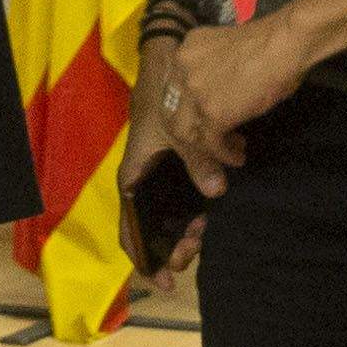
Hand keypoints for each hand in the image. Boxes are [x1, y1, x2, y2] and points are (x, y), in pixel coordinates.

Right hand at [116, 48, 209, 287]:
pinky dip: (198, 207)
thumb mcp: (179, 129)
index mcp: (133, 178)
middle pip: (153, 230)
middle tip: (195, 247)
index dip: (144, 259)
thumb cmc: (162, 97)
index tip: (165, 283)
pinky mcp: (181, 164)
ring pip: (171, 215)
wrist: (169, 63)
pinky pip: (186, 196)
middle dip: (173, 246)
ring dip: (187, 229)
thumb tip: (216, 192)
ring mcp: (163, 175)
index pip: (130, 230)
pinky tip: (214, 208)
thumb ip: (199, 161)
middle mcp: (145, 182)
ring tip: (204, 229)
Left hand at [156, 15, 307, 191]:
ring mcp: (195, 91)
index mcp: (187, 50)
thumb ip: (216, 68)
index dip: (188, 108)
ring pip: (187, 131)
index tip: (205, 119)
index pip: (174, 88)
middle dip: (193, 132)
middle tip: (215, 140)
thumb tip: (224, 90)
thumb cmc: (272, 42)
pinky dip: (223, 154)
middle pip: (174, 111)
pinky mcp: (212, 113)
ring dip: (207, 147)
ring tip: (231, 151)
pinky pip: (211, 143)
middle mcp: (182, 69)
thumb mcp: (229, 49)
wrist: (285, 43)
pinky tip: (237, 157)